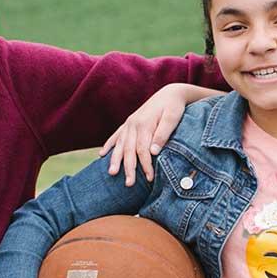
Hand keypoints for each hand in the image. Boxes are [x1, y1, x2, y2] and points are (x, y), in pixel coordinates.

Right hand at [99, 84, 220, 185]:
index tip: (150, 178)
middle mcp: (133, 124)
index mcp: (144, 124)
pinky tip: (102, 155)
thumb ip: (163, 133)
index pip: (142, 150)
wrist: (170, 93)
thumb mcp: (173, 118)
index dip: (145, 165)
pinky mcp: (128, 123)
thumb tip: (153, 151)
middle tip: (129, 184)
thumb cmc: (174, 107)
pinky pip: (116, 135)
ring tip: (112, 173)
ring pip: (119, 144)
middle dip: (128, 168)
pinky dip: (109, 145)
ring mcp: (129, 124)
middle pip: (128, 150)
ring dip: (115, 160)